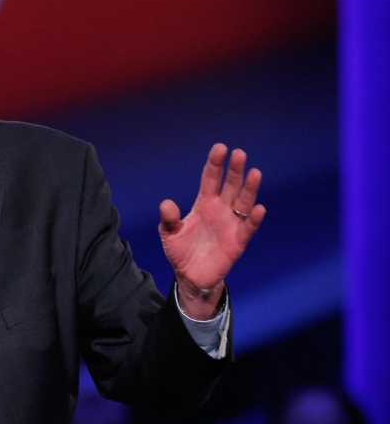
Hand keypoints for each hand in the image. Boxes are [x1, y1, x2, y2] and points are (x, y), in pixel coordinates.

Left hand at [159, 144, 264, 318]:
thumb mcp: (169, 234)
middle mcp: (220, 210)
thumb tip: (166, 203)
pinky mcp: (238, 242)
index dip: (215, 164)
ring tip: (254, 173)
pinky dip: (253, 219)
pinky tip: (258, 208)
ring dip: (249, 189)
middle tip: (239, 154)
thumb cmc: (181, 251)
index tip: (220, 148)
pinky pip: (248, 228)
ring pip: (242, 203)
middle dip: (234, 171)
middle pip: (230, 186)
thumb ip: (169, 219)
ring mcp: (231, 224)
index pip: (210, 179)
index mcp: (204, 204)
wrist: (190, 276)